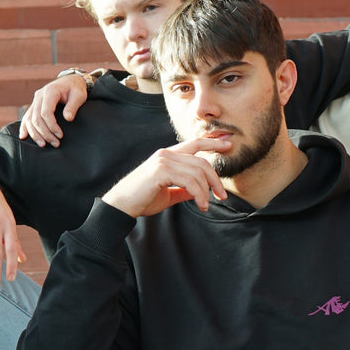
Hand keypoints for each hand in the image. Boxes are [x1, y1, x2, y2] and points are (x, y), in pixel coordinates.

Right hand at [19, 72, 90, 145]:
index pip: (46, 112)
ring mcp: (36, 100)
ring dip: (35, 133)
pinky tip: (23, 136)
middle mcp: (40, 95)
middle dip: (45, 133)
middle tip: (55, 143)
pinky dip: (24, 127)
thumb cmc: (76, 88)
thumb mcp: (79, 96)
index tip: (60, 135)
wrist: (70, 81)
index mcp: (50, 91)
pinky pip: (27, 117)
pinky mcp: (35, 105)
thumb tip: (68, 119)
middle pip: (36, 118)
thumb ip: (73, 106)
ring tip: (43, 144)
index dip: (52, 126)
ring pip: (29, 119)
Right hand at [101, 137, 232, 217]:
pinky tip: (201, 204)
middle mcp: (166, 154)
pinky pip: (190, 181)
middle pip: (201, 161)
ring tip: (206, 205)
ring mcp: (163, 161)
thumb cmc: (142, 200)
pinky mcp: (161, 171)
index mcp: (167, 156)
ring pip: (197, 172)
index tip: (228, 145)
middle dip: (215, 179)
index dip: (212, 143)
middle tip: (222, 196)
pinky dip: (199, 194)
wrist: (121, 206)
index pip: (194, 144)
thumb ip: (184, 190)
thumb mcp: (168, 194)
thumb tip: (200, 192)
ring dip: (207, 191)